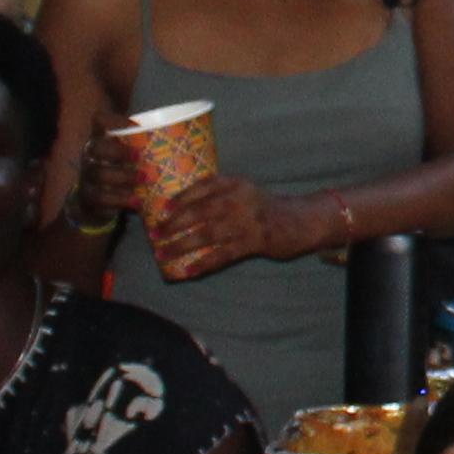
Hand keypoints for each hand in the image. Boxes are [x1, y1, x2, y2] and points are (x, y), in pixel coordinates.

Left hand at [142, 173, 290, 280]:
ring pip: (207, 234)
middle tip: (154, 234)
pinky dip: (203, 263)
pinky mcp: (254, 242)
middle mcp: (240, 199)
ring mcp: (247, 221)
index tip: (163, 209)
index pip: (203, 186)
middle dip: (174, 224)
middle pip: (200, 211)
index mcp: (236, 183)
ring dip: (181, 245)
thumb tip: (181, 207)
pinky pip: (222, 254)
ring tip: (163, 254)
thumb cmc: (263, 208)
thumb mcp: (244, 191)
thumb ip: (219, 194)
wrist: (298, 221)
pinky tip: (187, 270)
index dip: (181, 197)